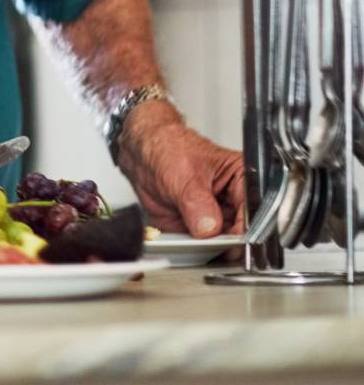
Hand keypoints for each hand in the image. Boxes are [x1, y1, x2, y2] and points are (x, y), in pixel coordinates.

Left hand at [116, 103, 243, 235]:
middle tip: (209, 242)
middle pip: (242, 233)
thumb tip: (209, 228)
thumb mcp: (184, 174)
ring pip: (223, 244)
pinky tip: (183, 238)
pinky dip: (192, 247)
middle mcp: (233, 200)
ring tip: (193, 236)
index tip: (230, 241)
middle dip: (226, 243)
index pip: (254, 212)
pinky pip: (200, 246)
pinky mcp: (198, 227)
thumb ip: (197, 203)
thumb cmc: (167, 148)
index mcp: (243, 178)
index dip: (245, 231)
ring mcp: (216, 215)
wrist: (141, 152)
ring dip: (209, 247)